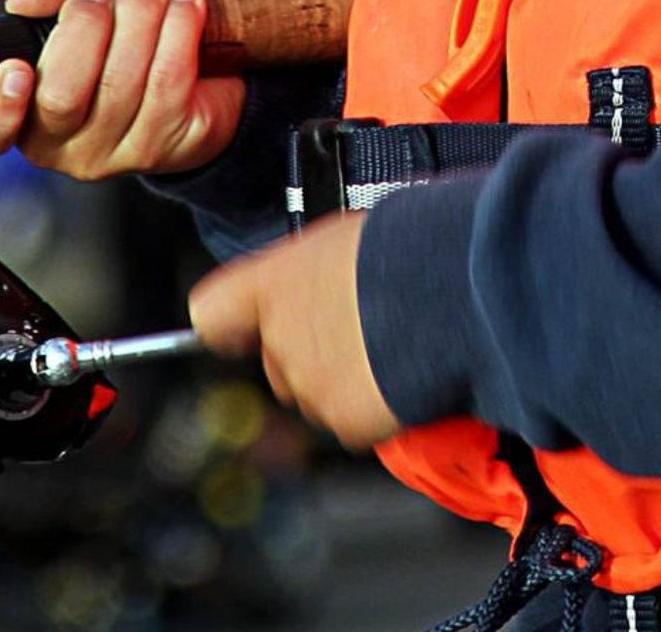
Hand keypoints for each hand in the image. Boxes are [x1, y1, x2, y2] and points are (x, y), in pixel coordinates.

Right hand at [0, 0, 244, 179]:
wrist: (203, 63)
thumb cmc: (122, 31)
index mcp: (21, 112)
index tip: (17, 67)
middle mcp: (60, 144)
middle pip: (61, 98)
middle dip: (82, 30)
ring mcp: (114, 153)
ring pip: (121, 84)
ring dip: (139, 17)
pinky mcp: (168, 146)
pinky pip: (170, 82)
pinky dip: (179, 29)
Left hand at [190, 212, 400, 450]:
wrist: (449, 288)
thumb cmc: (406, 247)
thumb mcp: (345, 239)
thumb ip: (314, 273)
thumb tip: (327, 284)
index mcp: (273, 284)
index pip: (212, 314)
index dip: (230, 325)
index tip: (242, 328)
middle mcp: (280, 338)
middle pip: (278, 362)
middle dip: (312, 355)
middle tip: (359, 330)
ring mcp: (310, 384)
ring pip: (318, 396)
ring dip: (346, 380)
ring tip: (392, 346)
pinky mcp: (345, 421)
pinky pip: (354, 422)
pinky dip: (378, 407)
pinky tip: (404, 374)